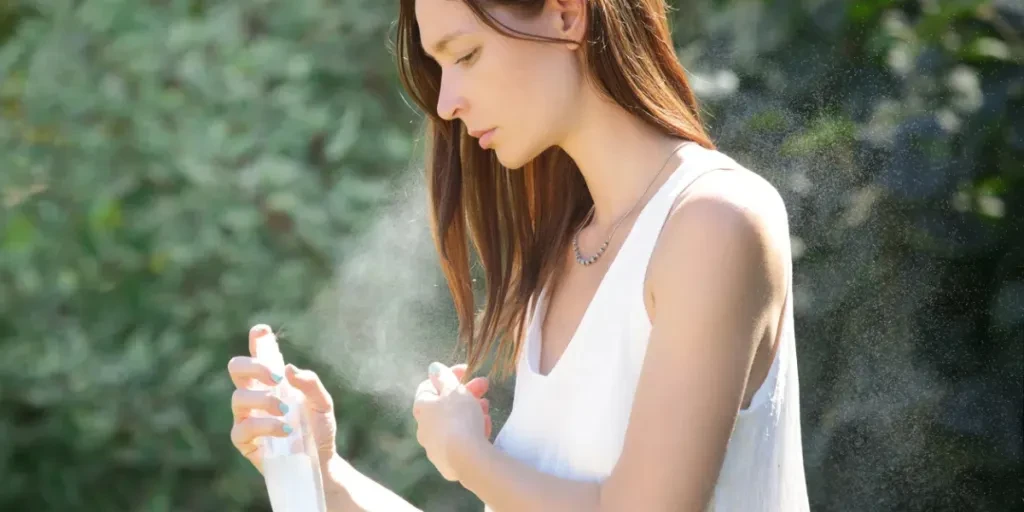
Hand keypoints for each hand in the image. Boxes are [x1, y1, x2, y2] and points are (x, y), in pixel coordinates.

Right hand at [228, 324, 338, 472]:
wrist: (321, 464)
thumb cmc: (319, 430)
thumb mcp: (323, 404)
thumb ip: (310, 384)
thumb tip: (287, 369)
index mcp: (272, 381)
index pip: (258, 354)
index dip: (257, 340)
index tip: (262, 331)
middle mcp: (255, 394)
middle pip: (236, 368)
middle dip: (253, 366)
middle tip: (276, 377)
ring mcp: (246, 416)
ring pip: (238, 397)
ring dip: (264, 400)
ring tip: (286, 411)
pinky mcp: (243, 440)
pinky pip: (243, 428)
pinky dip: (265, 425)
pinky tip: (285, 429)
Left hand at [412, 362, 490, 481]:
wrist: (466, 458)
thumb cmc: (459, 417)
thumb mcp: (454, 390)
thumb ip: (444, 377)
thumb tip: (433, 368)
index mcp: (422, 408)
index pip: (430, 385)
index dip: (449, 375)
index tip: (467, 371)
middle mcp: (424, 427)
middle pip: (445, 404)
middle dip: (465, 392)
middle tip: (484, 385)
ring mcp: (435, 446)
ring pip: (455, 422)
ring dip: (471, 411)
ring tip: (487, 407)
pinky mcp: (449, 462)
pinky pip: (461, 440)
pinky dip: (472, 429)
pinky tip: (485, 427)